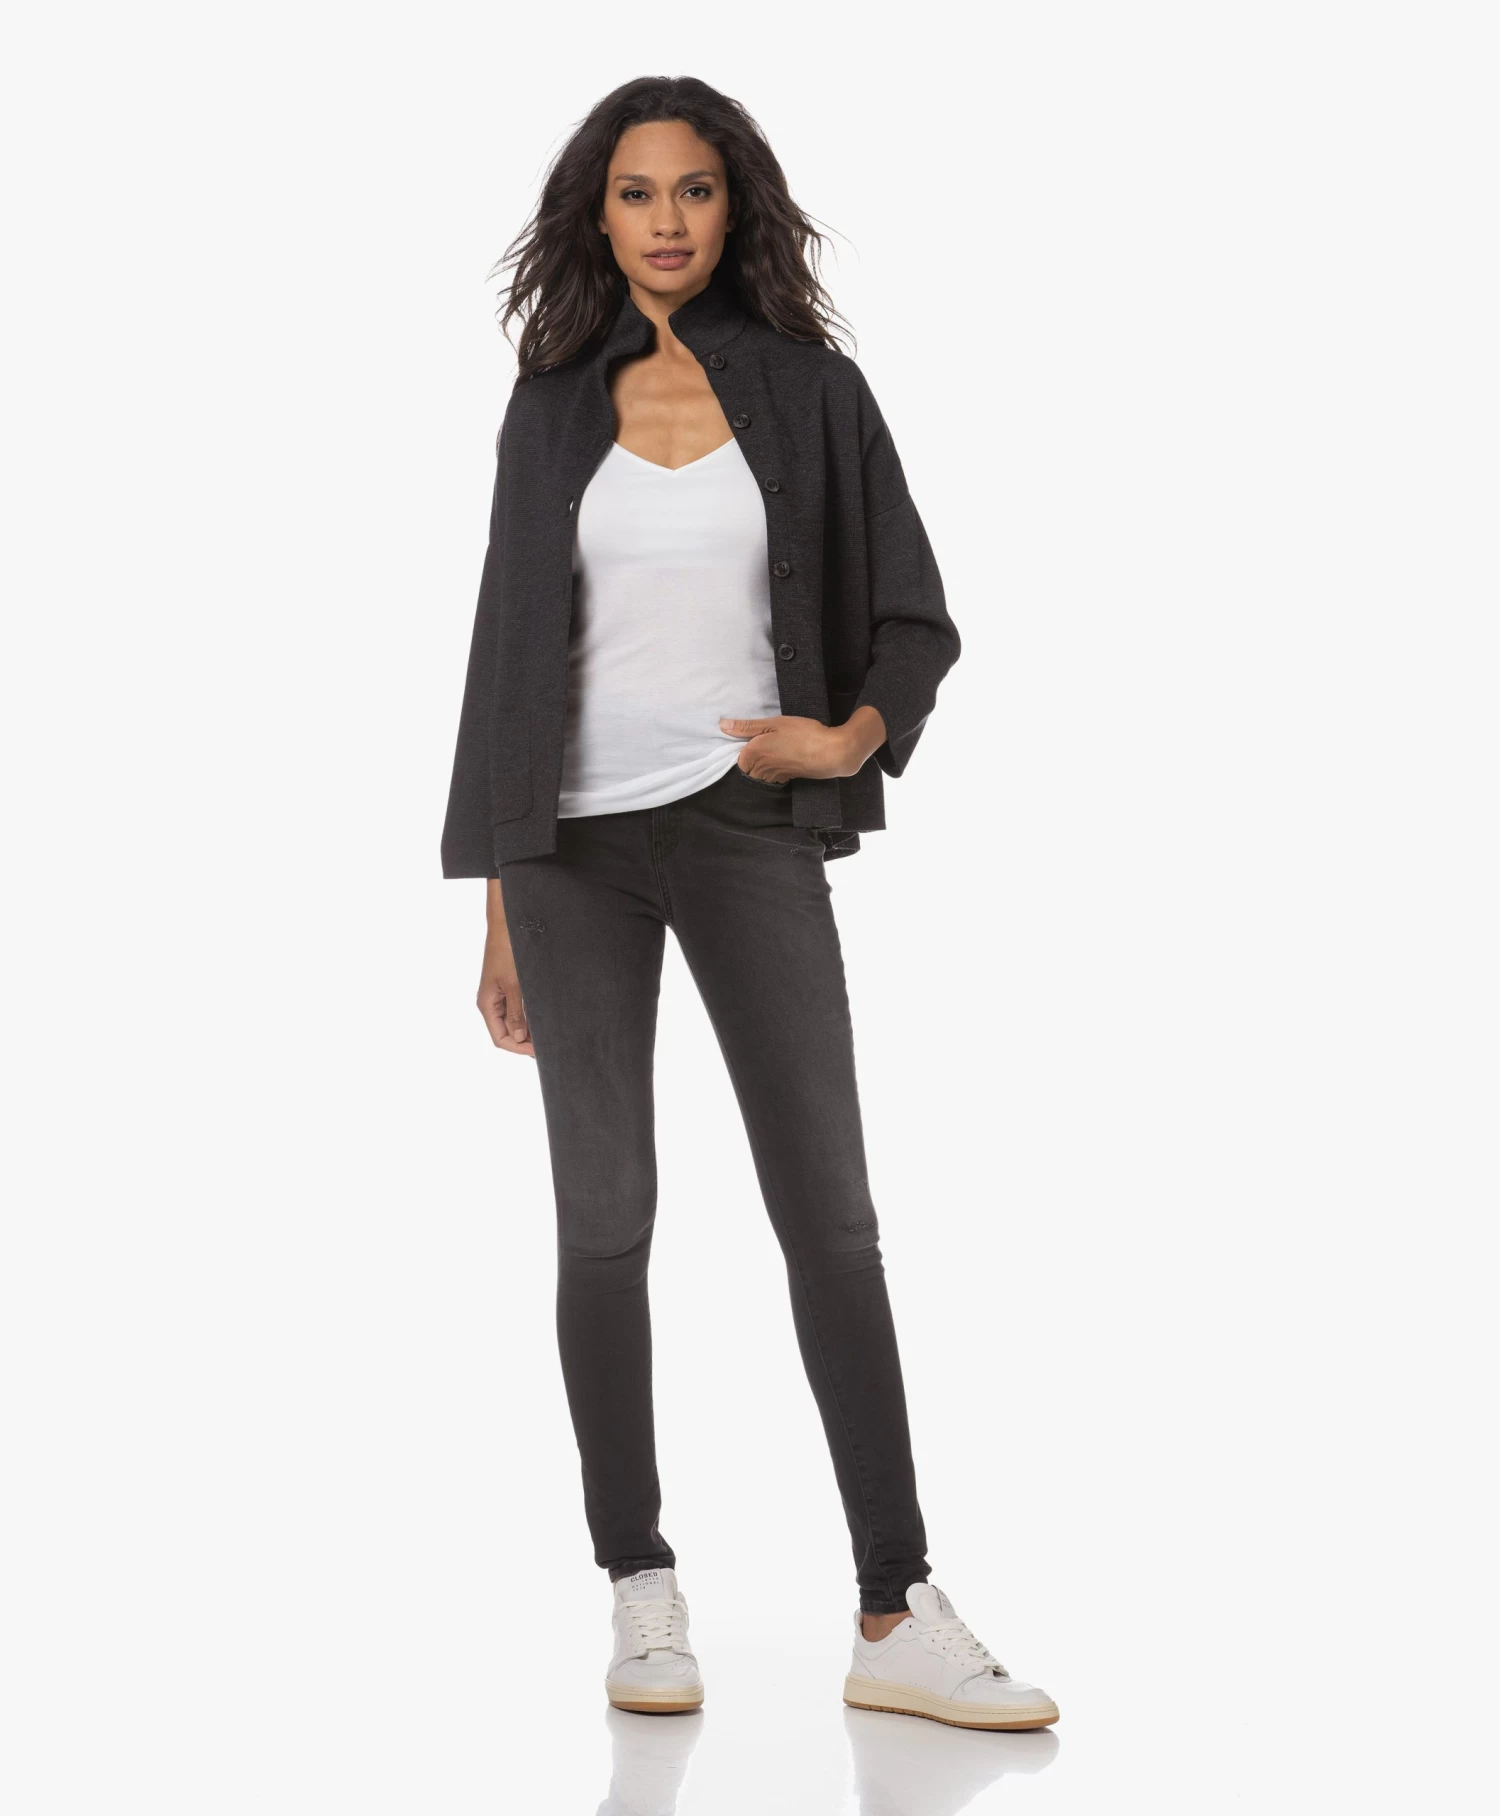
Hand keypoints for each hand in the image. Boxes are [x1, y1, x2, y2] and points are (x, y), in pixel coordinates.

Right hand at [478, 878, 534, 1056]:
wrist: (506, 926)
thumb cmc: (507, 952)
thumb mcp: (515, 985)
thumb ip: (516, 1013)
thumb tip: (520, 1037)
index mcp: (487, 1005)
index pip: (500, 1038)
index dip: (518, 1048)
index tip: (538, 1052)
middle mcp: (491, 1003)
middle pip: (505, 1033)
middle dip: (524, 1042)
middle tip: (547, 1046)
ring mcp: (498, 996)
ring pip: (512, 1022)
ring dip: (527, 1030)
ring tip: (547, 1036)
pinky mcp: (507, 987)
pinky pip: (515, 1010)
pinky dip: (527, 1017)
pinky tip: (541, 1020)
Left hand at [718, 706, 885, 782]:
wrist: (829, 753)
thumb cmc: (801, 734)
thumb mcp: (773, 723)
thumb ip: (746, 726)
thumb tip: (722, 726)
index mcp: (752, 755)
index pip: (737, 754)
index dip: (746, 743)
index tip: (758, 734)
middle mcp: (759, 770)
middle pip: (747, 764)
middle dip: (754, 754)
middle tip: (770, 738)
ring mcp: (772, 777)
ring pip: (759, 771)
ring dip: (765, 760)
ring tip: (779, 746)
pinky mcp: (785, 779)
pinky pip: (772, 775)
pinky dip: (776, 766)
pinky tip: (787, 754)